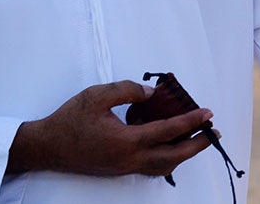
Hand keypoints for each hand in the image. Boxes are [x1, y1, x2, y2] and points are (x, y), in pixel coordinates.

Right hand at [6, 80, 215, 177]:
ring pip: (164, 165)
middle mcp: (129, 159)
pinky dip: (168, 158)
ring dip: (185, 153)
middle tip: (213, 131)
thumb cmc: (69, 120)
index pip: (167, 131)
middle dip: (197, 144)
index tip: (207, 112)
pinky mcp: (119, 169)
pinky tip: (172, 146)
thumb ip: (127, 90)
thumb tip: (152, 93)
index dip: (190, 121)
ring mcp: (125, 167)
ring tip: (199, 138)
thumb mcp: (97, 95)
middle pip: (174, 156)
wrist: (45, 147)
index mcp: (126, 141)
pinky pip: (151, 167)